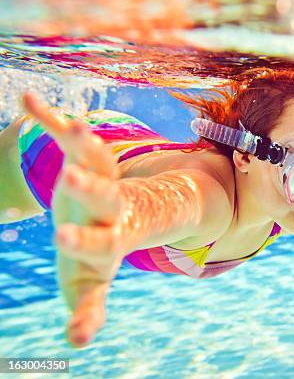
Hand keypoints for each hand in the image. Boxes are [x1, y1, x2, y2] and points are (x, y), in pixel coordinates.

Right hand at [22, 92, 125, 347]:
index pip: (101, 242)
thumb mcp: (89, 283)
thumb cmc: (96, 256)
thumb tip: (79, 342)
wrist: (116, 218)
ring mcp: (101, 177)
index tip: (61, 239)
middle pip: (106, 195)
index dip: (84, 241)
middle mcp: (109, 206)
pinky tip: (28, 100)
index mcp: (108, 240)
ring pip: (97, 157)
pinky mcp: (88, 157)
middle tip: (72, 178)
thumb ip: (89, 309)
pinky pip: (68, 134)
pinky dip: (49, 119)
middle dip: (90, 187)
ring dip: (82, 142)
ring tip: (69, 124)